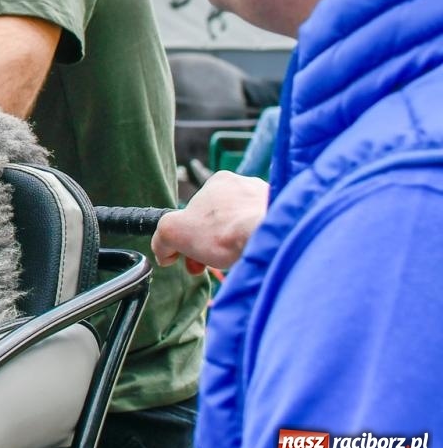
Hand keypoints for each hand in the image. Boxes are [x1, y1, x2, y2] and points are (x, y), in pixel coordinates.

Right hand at [152, 170, 268, 273]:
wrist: (271, 239)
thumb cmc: (224, 231)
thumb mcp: (173, 232)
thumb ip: (161, 238)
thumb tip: (163, 252)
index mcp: (218, 181)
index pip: (196, 211)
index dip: (188, 237)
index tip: (189, 257)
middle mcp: (246, 185)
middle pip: (221, 220)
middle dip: (210, 244)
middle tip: (207, 266)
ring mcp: (270, 200)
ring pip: (243, 227)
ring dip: (233, 246)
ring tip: (233, 263)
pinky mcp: (286, 218)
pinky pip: (265, 234)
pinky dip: (256, 246)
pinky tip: (253, 258)